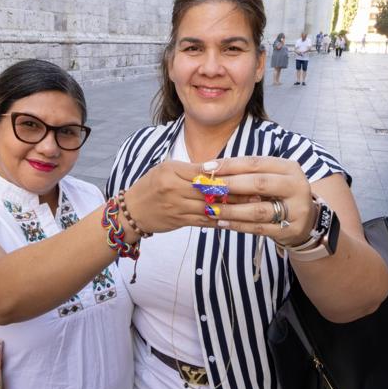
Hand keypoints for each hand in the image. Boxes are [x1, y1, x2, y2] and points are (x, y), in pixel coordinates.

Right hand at [120, 160, 257, 234]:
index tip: (245, 173)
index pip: (203, 171)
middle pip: (209, 190)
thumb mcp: (166, 169)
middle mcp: (173, 189)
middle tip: (256, 192)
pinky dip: (220, 220)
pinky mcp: (179, 221)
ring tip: (251, 206)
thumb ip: (191, 169)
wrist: (131, 211)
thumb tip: (218, 167)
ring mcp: (176, 207)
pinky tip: (235, 219)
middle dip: (234, 192)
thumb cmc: (151, 185)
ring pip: (209, 207)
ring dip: (231, 208)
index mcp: (171, 171)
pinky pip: (204, 221)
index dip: (225, 173)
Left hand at [205, 157, 315, 246]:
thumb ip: (247, 174)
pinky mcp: (290, 230)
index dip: (230, 165)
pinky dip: (238, 225)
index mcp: (289, 168)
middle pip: (259, 183)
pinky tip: (222, 222)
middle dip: (229, 185)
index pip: (256, 163)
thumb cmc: (280, 193)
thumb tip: (211, 171)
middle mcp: (296, 187)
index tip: (207, 168)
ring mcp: (295, 210)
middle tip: (206, 187)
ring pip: (258, 209)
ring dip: (231, 209)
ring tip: (210, 208)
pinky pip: (259, 228)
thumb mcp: (271, 177)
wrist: (308, 219)